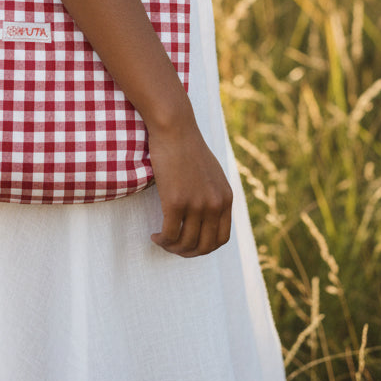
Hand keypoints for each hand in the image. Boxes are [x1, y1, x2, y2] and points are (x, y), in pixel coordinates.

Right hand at [147, 107, 232, 257]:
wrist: (175, 128)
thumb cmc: (188, 146)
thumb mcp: (212, 173)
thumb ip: (213, 194)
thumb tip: (205, 217)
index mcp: (226, 198)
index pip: (221, 239)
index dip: (204, 248)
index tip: (189, 244)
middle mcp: (215, 204)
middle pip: (205, 246)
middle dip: (188, 253)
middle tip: (173, 247)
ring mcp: (196, 204)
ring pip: (186, 243)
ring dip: (172, 248)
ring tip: (161, 240)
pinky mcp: (176, 201)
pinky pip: (170, 234)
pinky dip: (162, 240)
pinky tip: (155, 235)